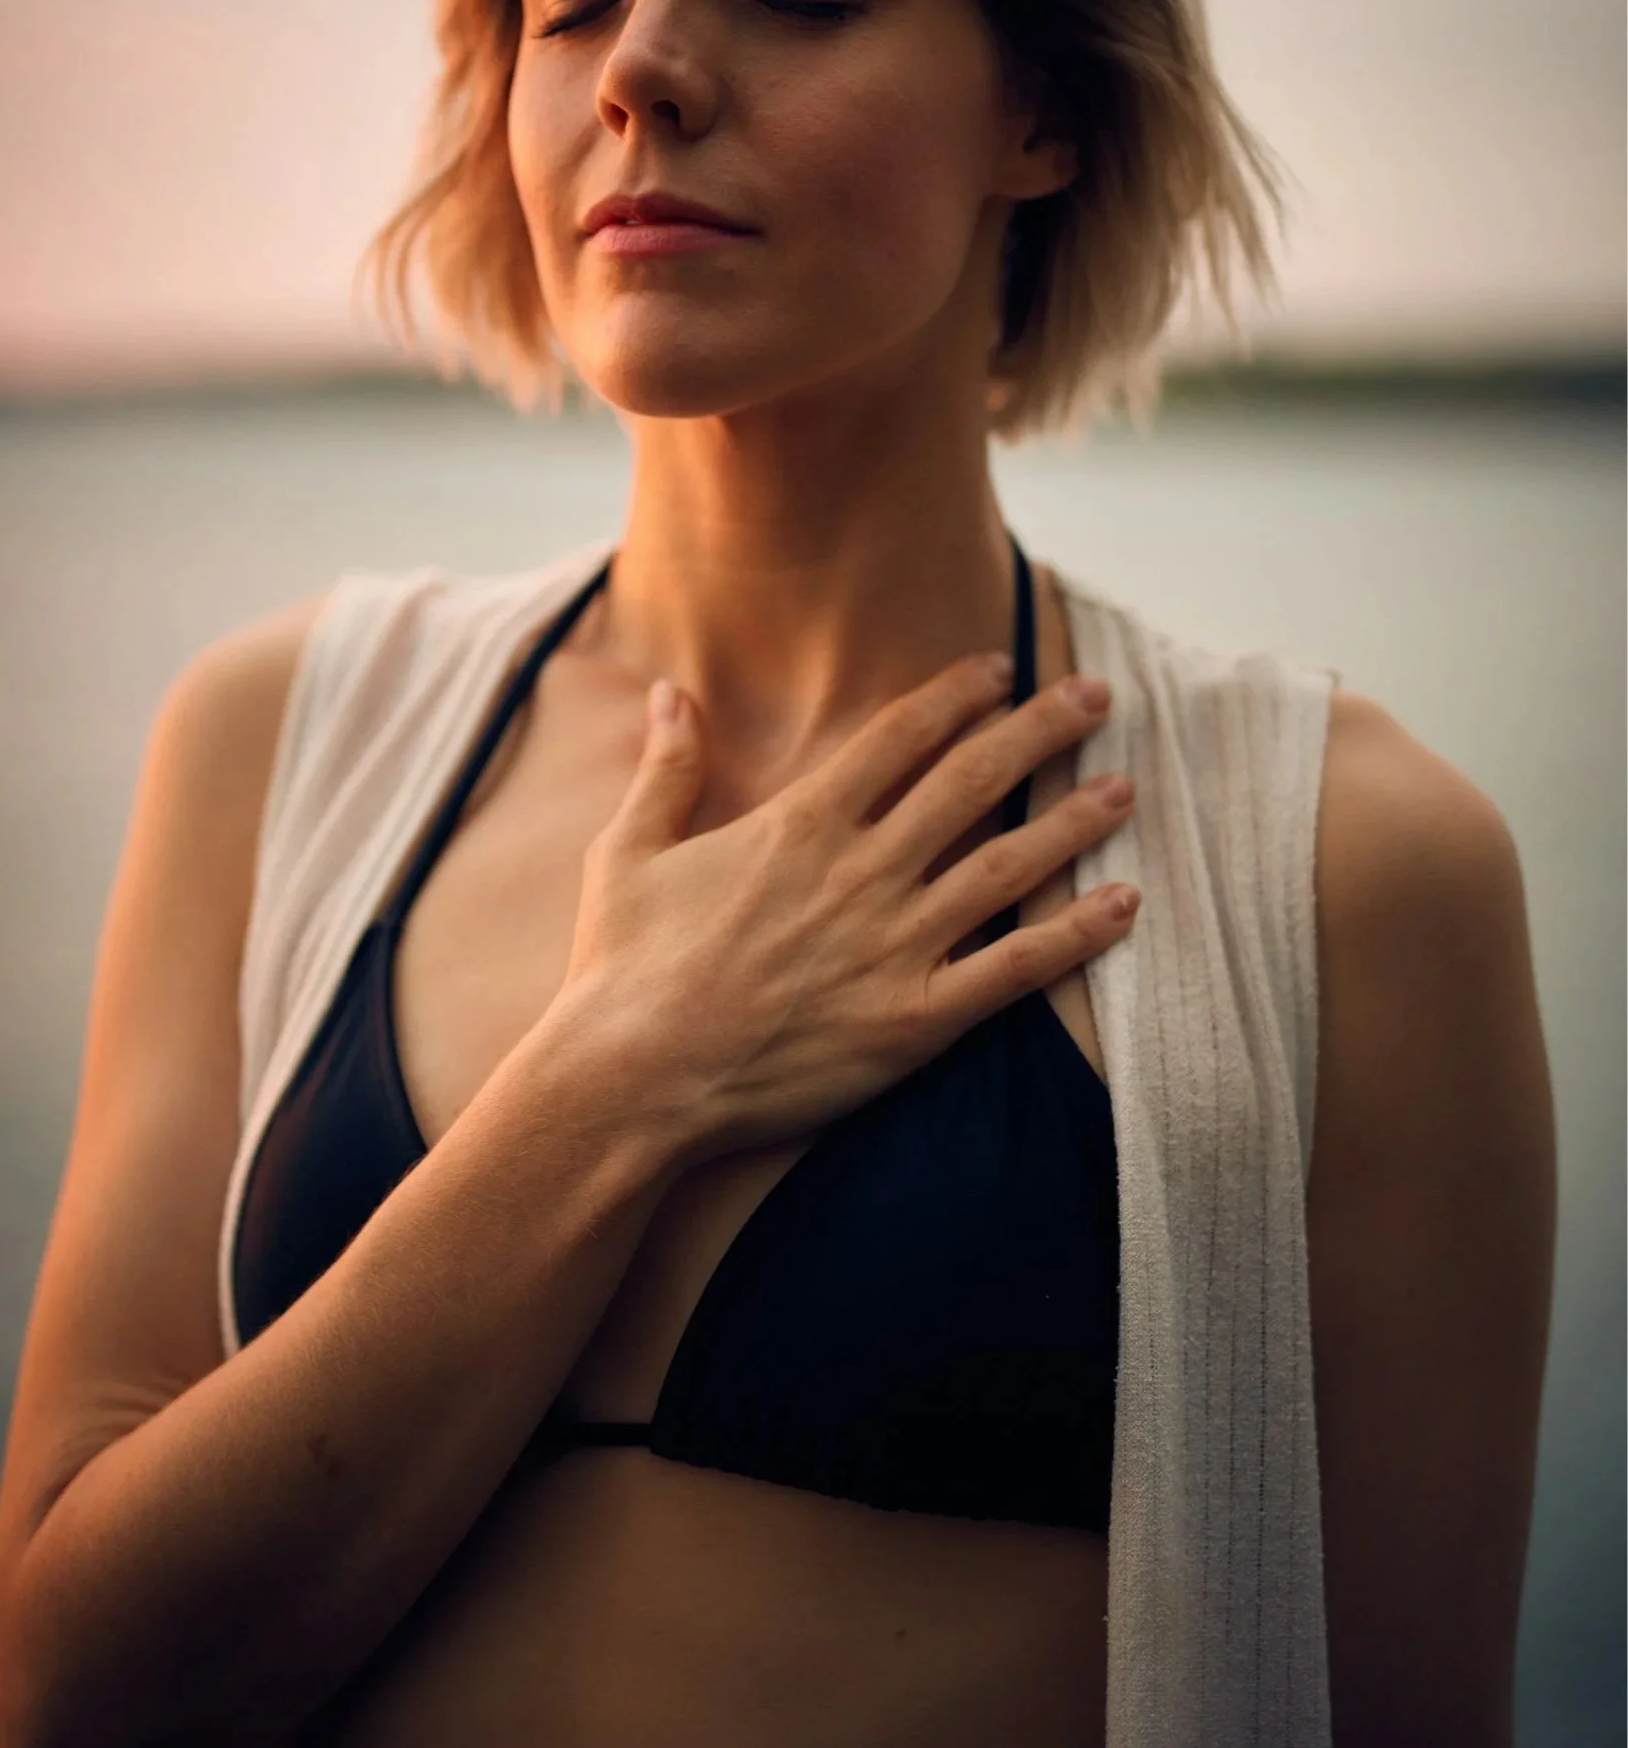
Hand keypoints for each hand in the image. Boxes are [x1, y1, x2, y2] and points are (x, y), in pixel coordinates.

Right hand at [551, 651, 1138, 1159]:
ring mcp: (892, 946)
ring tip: (1125, 787)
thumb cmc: (622, 969)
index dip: (957, 695)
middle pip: (972, 780)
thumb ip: (667, 767)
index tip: (1000, 667)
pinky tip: (1124, 904)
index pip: (900, 736)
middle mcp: (860, 872)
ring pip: (1006, 865)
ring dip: (1072, 821)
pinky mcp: (912, 1021)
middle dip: (1040, 730)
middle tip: (1096, 696)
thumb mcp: (629, 851)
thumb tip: (670, 692)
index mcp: (799, 824)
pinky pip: (1013, 971)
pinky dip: (1074, 935)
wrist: (630, 1079)